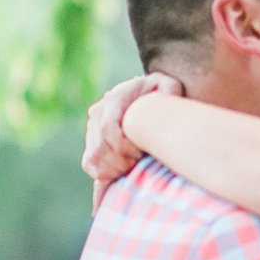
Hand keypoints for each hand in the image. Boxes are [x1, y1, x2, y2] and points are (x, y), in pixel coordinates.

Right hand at [83, 72, 183, 193]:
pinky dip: (105, 174)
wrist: (142, 95)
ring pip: (93, 159)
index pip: (107, 130)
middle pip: (100, 149)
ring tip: (133, 167)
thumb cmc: (159, 94)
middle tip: (139, 163)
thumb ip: (169, 90)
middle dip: (120, 162)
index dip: (122, 148)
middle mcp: (98, 114)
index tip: (141, 153)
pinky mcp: (91, 143)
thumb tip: (167, 100)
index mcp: (114, 101)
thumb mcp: (167, 85)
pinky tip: (123, 172)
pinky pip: (90, 165)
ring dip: (114, 170)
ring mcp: (91, 129)